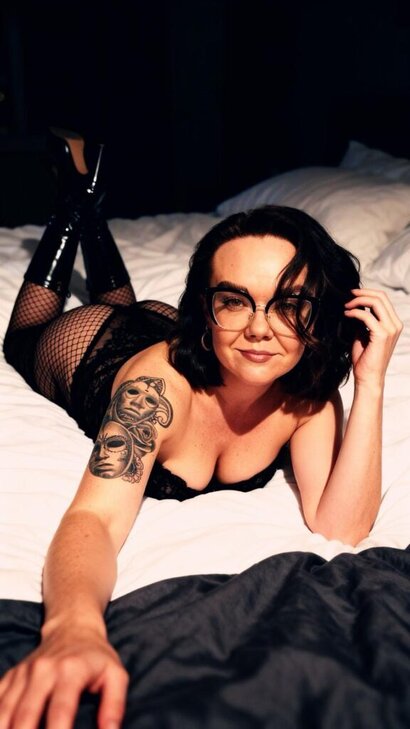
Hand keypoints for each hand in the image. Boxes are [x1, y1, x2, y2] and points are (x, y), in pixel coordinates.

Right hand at [0, 623, 127, 728]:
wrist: (72, 628)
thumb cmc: (96, 657)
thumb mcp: (115, 675)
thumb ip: (114, 705)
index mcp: (70, 671)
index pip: (61, 708)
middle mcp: (43, 670)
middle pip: (26, 714)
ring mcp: (24, 672)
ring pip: (6, 710)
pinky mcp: (12, 676)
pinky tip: (4, 728)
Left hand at [344, 288, 402, 387]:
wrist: (367, 377)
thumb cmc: (364, 358)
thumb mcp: (364, 333)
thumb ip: (364, 319)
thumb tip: (355, 305)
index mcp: (394, 323)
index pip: (384, 298)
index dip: (367, 292)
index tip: (352, 294)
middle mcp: (395, 324)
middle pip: (381, 296)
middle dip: (362, 292)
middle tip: (348, 295)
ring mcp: (391, 329)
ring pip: (376, 302)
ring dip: (358, 300)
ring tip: (346, 306)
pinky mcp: (382, 335)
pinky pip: (367, 315)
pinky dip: (355, 312)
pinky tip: (346, 314)